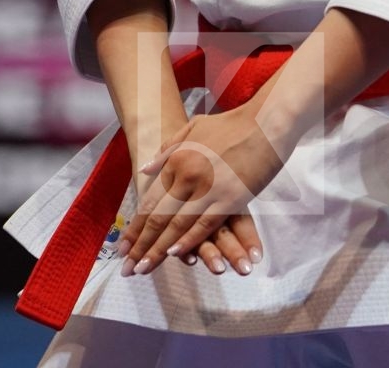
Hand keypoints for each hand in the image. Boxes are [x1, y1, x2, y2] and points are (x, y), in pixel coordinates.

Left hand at [116, 105, 287, 274]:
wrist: (266, 120)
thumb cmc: (232, 123)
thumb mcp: (193, 128)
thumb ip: (168, 150)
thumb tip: (145, 169)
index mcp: (177, 160)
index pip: (149, 201)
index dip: (135, 227)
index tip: (123, 248)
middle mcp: (187, 176)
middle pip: (158, 218)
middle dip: (141, 245)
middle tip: (128, 268)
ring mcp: (208, 188)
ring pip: (178, 226)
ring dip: (159, 250)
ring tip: (144, 268)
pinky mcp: (231, 198)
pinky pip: (206, 225)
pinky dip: (189, 241)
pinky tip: (176, 254)